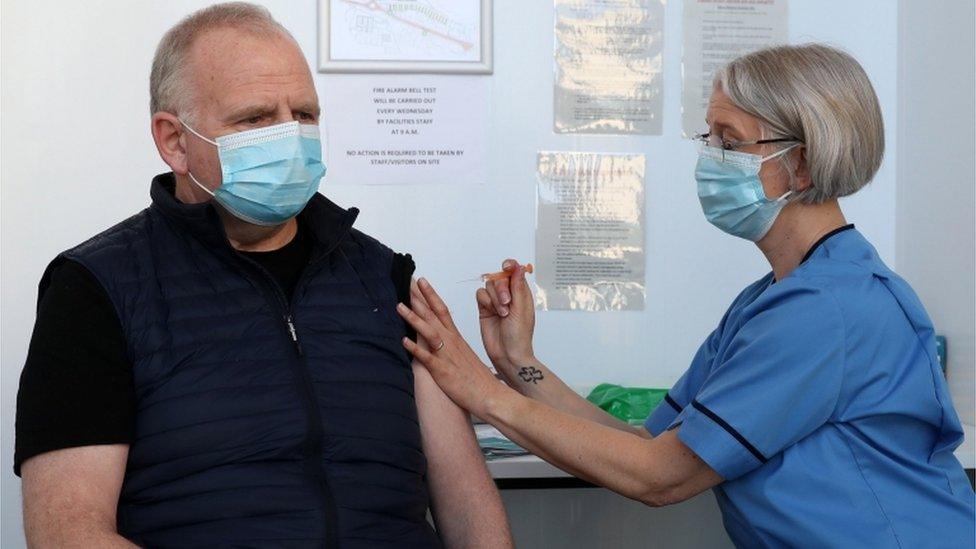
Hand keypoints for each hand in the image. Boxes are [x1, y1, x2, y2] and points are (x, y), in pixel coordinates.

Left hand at [397, 278, 509, 417]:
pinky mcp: (443, 371)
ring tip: (399, 306)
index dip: (431, 294)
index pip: (442, 309)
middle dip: (419, 297)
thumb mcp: (464, 355)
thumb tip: (442, 340)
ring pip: (429, 332)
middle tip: (407, 281)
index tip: (421, 281)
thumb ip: (452, 346)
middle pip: (433, 314)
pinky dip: (415, 349)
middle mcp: (451, 342)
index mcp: (456, 337)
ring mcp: (447, 355)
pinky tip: (403, 341)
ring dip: (414, 318)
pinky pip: (427, 358)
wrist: (490, 395)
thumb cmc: (477, 379)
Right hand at [477, 260, 535, 384]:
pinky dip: (485, 301)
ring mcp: (496, 302)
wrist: (507, 354)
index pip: (514, 272)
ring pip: (489, 286)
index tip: (507, 266)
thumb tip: (519, 267)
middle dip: (502, 288)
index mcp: (521, 293)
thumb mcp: (521, 309)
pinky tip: (493, 312)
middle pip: (499, 277)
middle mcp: (509, 296)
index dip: (510, 266)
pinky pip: (480, 295)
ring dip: (495, 297)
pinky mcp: (484, 309)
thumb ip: (518, 287)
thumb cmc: (520, 336)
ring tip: (502, 313)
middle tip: (507, 303)